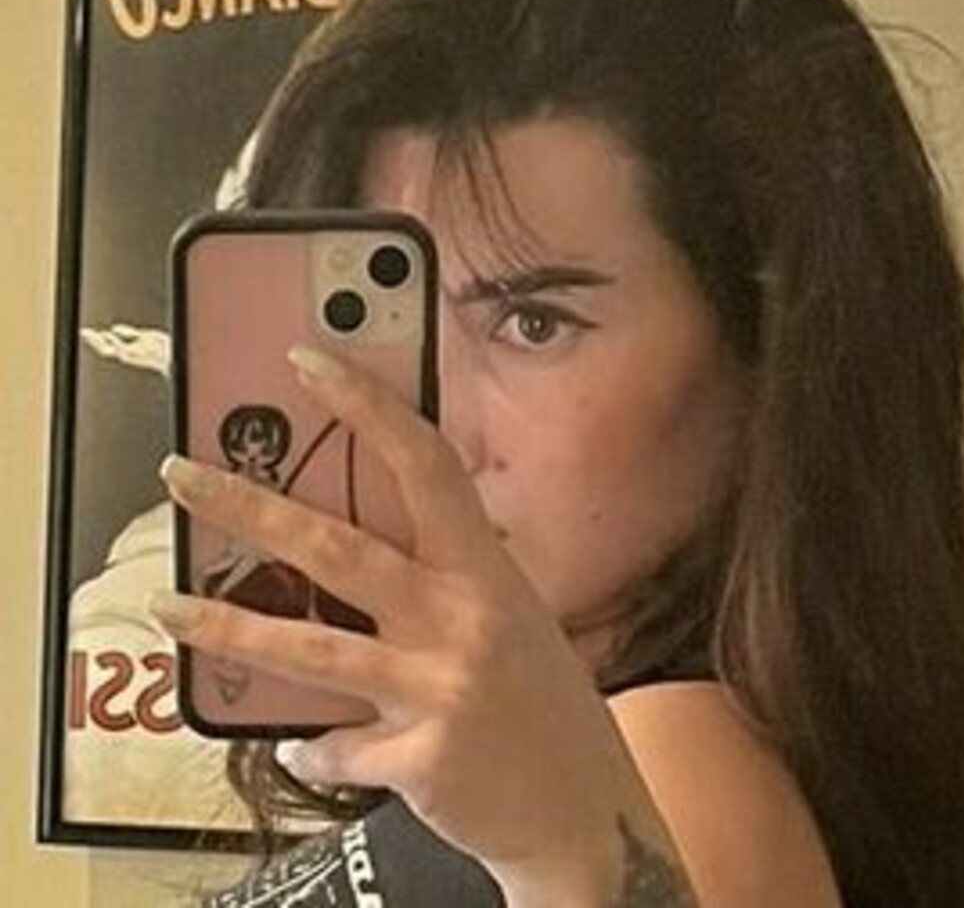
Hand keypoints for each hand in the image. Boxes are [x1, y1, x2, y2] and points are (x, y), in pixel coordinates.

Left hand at [152, 343, 678, 902]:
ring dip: (230, 626)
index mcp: (487, 570)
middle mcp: (463, 618)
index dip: (367, 406)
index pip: (424, 464)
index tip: (309, 362)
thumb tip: (352, 552)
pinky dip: (316, 746)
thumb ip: (442, 581)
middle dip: (253, 508)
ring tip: (167, 603)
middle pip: (340, 549)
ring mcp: (440, 688)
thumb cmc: (545, 703)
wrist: (586, 809)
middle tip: (183, 476)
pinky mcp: (419, 758)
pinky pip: (336, 746)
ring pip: (312, 649)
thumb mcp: (508, 618)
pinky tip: (308, 747)